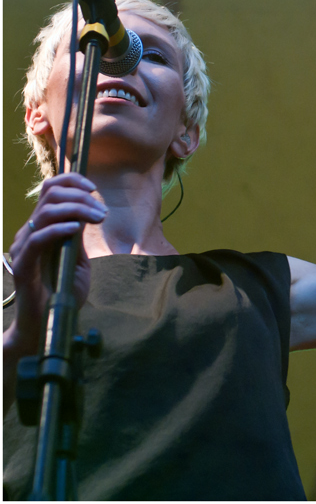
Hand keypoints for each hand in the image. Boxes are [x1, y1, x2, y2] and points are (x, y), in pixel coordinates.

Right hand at [5, 173, 104, 355]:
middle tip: (102, 212)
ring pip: (45, 212)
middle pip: (50, 195)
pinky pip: (37, 239)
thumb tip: (89, 211)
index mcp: (42, 227)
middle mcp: (30, 232)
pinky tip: (77, 229)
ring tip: (98, 218)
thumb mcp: (77, 256)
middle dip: (81, 196)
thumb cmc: (63, 290)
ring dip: (77, 209)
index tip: (94, 188)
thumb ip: (78, 235)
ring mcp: (24, 247)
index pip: (49, 190)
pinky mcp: (24, 264)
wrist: (48, 322)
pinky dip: (59, 229)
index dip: (71, 181)